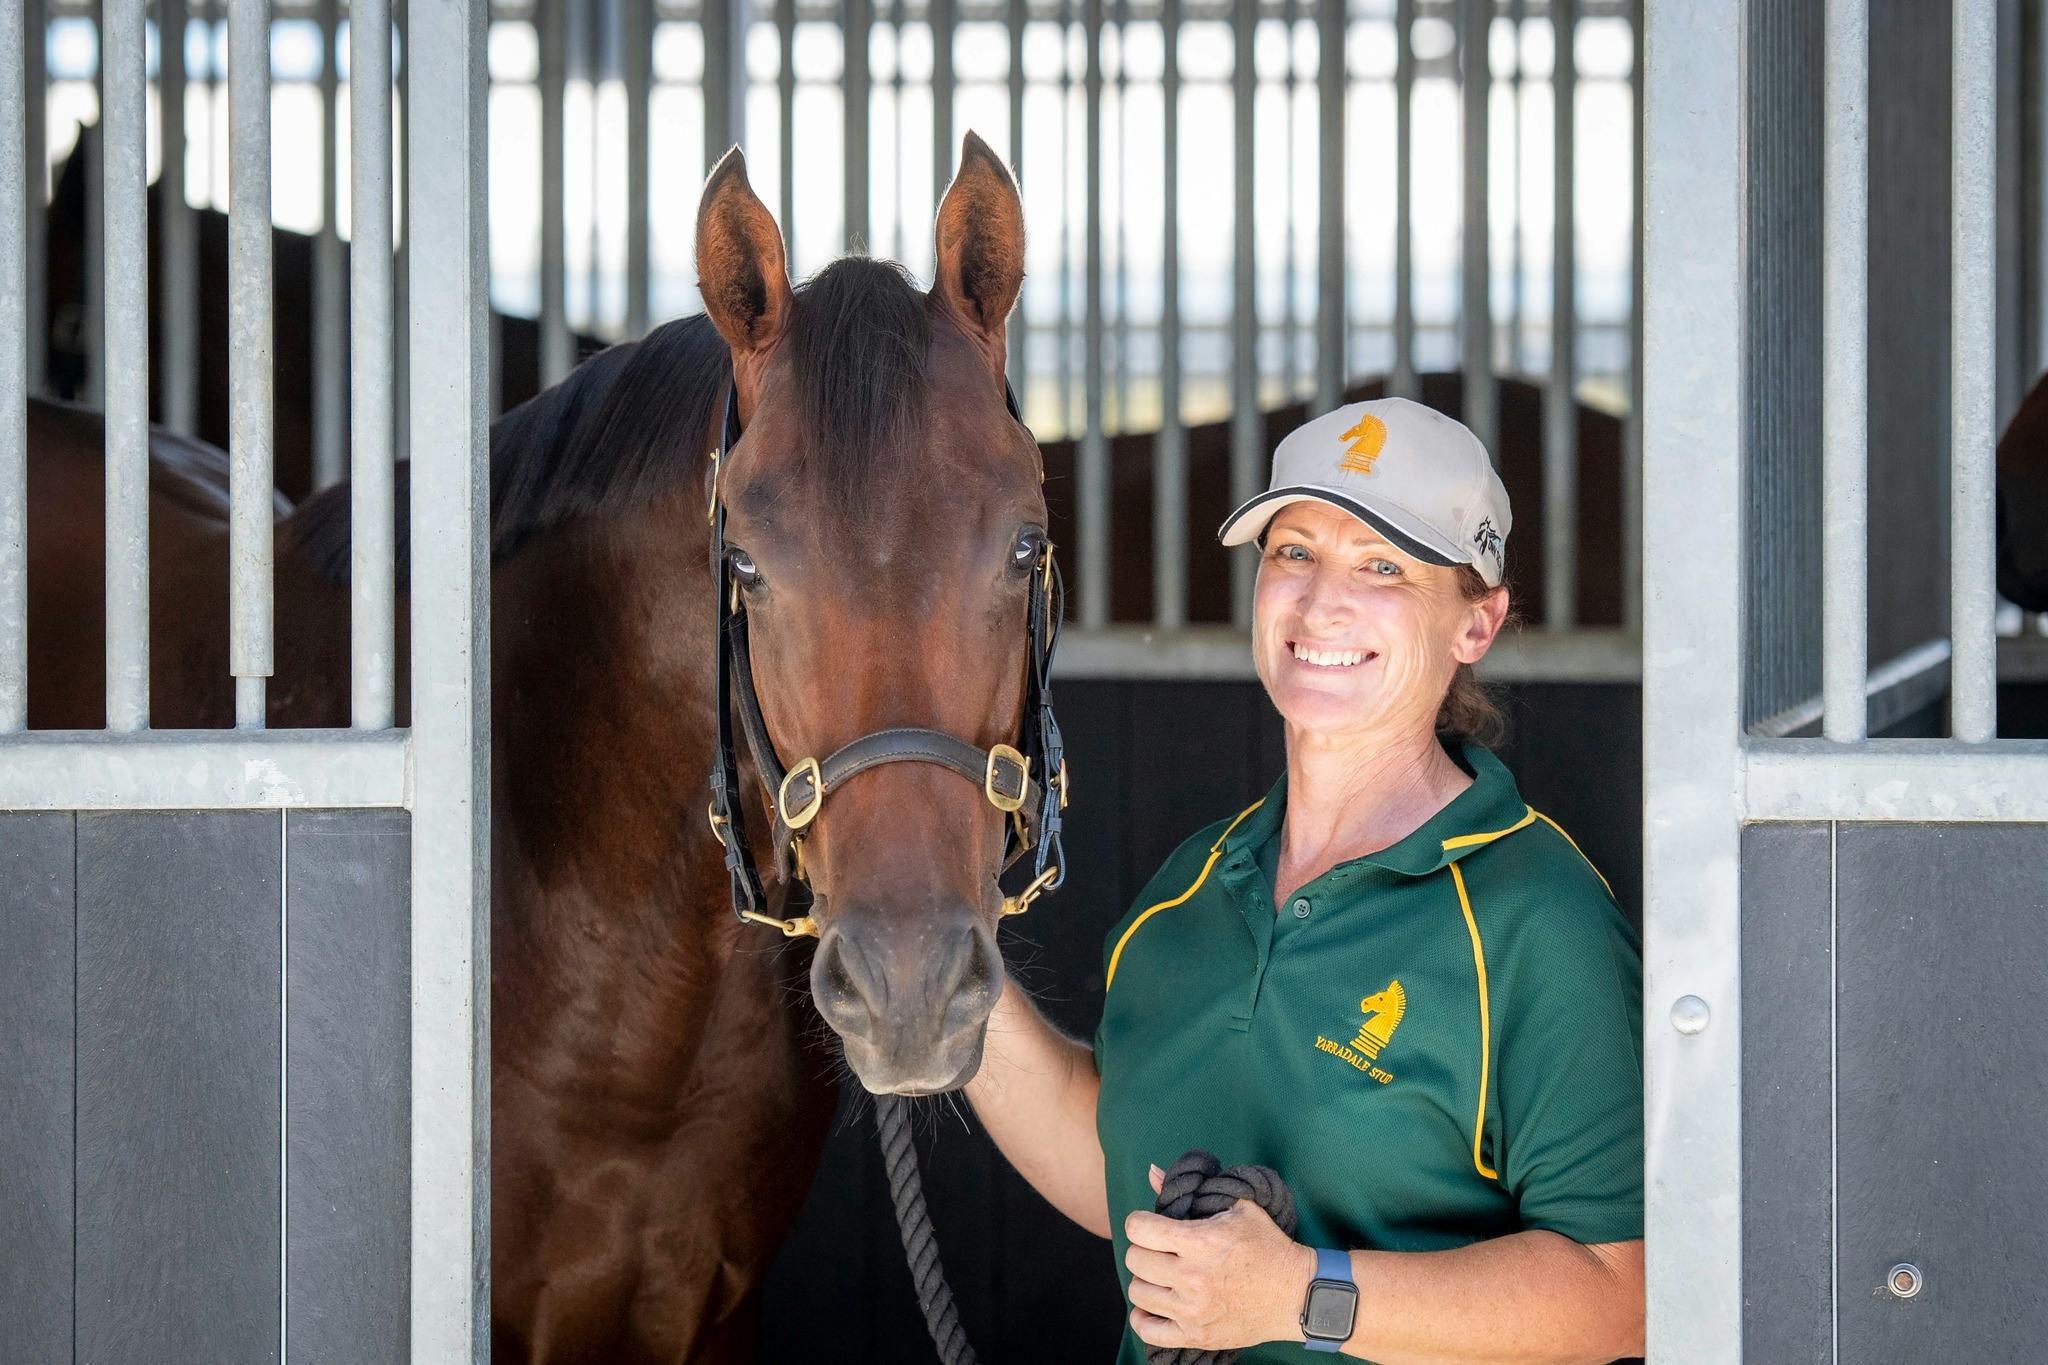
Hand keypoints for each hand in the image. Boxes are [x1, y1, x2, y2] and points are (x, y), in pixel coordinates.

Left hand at [1123, 1162, 1316, 1351]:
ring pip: (1138, 1292)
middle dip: (1143, 1249)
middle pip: (1135, 1259)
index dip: (1139, 1222)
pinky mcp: (1196, 1335)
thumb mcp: (1239, 1207)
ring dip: (1146, 1281)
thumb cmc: (1269, 1247)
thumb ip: (1193, 1191)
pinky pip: (1148, 1330)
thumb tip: (1153, 1172)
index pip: (1139, 1229)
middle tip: (1159, 1250)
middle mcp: (1192, 1277)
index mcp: (1200, 1242)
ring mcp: (1193, 1310)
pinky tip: (1156, 1305)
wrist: (1297, 1294)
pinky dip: (1144, 1317)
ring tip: (1161, 1276)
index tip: (1148, 1225)